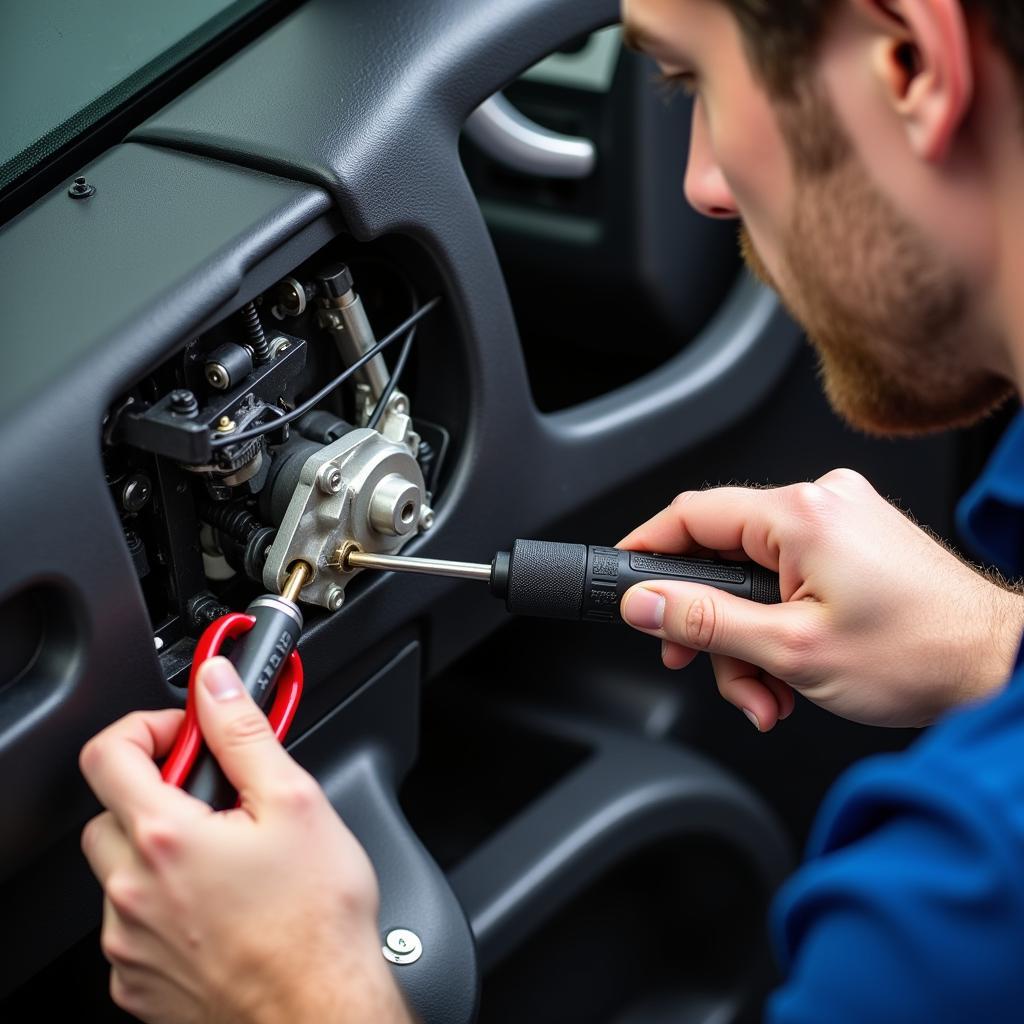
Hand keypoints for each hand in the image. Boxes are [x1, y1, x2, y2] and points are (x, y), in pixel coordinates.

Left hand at [79, 657, 410, 1023]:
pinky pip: (130, 924)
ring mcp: (129, 942)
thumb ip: (244, 733)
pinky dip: (162, 904)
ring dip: (160, 851)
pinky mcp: (136, 982)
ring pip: (119, 870)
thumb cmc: (315, 920)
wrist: (317, 1010)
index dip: (148, 728)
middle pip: (111, 812)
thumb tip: (217, 685)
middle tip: (214, 799)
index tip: (187, 735)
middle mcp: (132, 892)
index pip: (109, 752)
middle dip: (157, 792)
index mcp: (166, 838)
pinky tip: (217, 905)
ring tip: (226, 859)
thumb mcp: (294, 801)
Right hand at [618, 469, 1023, 731]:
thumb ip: (706, 622)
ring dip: (749, 641)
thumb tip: (644, 602)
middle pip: (723, 556)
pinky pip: (790, 577)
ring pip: (756, 577)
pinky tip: (793, 674)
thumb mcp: (792, 649)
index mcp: (801, 515)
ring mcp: (842, 521)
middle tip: (702, 665)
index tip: (623, 578)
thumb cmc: (922, 655)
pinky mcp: (856, 542)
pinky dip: (780, 626)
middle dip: (711, 624)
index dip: (647, 548)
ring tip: (769, 694)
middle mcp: (821, 503)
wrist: (1001, 667)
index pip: (693, 514)